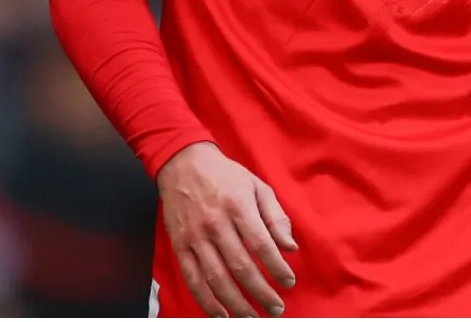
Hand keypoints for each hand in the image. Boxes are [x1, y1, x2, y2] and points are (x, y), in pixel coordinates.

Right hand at [157, 142, 297, 317]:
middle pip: (240, 267)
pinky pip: (193, 280)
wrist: (182, 163)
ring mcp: (195, 237)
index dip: (277, 268)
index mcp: (238, 206)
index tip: (289, 282)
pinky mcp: (180, 246)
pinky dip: (207, 302)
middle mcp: (215, 224)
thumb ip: (276, 217)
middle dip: (261, 292)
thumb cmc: (224, 175)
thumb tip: (290, 247)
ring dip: (236, 304)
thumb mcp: (257, 186)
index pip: (261, 245)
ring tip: (252, 317)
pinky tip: (222, 315)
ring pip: (216, 279)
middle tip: (275, 308)